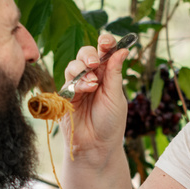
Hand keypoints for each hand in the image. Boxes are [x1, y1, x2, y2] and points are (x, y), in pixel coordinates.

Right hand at [62, 34, 129, 162]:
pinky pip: (67, 80)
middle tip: (95, 63)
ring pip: (74, 64)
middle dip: (89, 55)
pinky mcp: (66, 94)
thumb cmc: (110, 123)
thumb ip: (115, 73)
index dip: (105, 44)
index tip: (107, 42)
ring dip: (82, 70)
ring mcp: (78, 85)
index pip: (105, 53)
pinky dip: (77, 82)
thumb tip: (123, 50)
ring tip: (92, 85)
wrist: (95, 146)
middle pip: (86, 54)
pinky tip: (86, 90)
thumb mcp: (116, 97)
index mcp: (107, 75)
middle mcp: (92, 77)